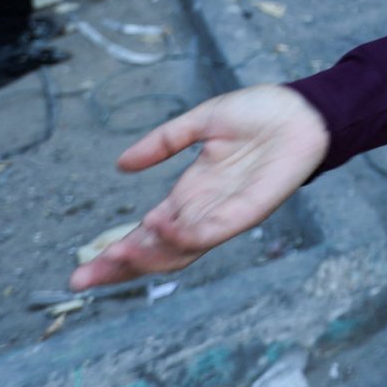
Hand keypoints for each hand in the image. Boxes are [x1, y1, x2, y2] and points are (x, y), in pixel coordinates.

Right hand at [70, 85, 328, 289]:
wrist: (303, 108)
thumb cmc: (260, 113)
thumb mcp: (201, 122)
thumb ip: (163, 143)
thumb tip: (121, 164)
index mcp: (192, 192)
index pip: (148, 232)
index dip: (118, 250)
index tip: (84, 268)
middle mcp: (205, 209)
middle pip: (158, 251)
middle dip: (122, 266)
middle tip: (83, 277)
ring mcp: (227, 212)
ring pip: (181, 249)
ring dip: (147, 255)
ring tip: (115, 254)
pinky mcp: (250, 210)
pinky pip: (214, 231)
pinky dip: (186, 235)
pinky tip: (160, 228)